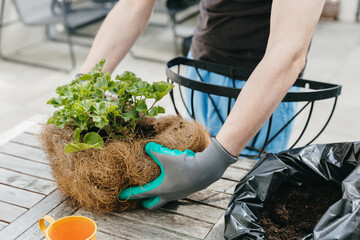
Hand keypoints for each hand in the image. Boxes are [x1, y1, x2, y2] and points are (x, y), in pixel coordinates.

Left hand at [118, 138, 237, 208]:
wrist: (205, 170)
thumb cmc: (183, 166)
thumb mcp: (166, 157)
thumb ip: (155, 151)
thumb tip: (147, 146)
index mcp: (161, 190)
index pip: (141, 194)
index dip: (130, 194)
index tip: (121, 195)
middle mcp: (168, 195)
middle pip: (153, 204)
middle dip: (146, 202)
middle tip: (141, 199)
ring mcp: (178, 194)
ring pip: (164, 198)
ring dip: (158, 194)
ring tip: (155, 186)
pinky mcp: (185, 190)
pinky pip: (173, 191)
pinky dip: (168, 187)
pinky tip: (170, 178)